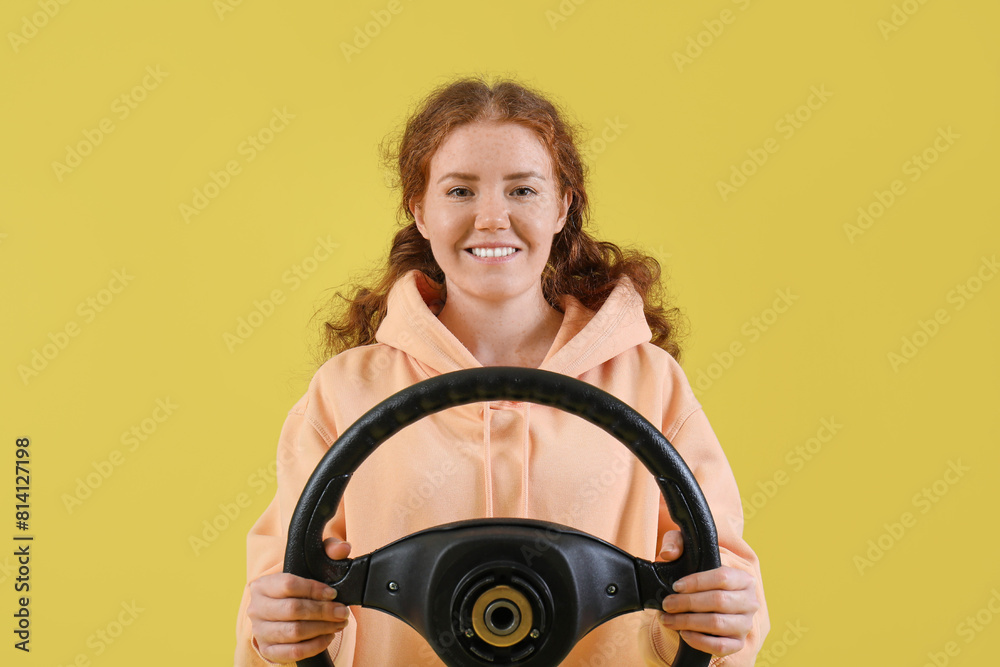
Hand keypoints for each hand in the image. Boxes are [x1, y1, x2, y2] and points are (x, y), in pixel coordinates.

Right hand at [247, 538, 352, 662]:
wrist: (281, 607)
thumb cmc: (299, 586)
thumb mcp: (311, 563)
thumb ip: (327, 550)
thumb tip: (343, 548)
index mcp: (262, 585)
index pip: (288, 585)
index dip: (314, 589)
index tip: (333, 594)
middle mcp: (257, 608)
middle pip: (292, 610)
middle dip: (323, 611)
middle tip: (342, 612)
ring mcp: (260, 631)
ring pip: (294, 632)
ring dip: (322, 629)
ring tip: (339, 624)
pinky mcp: (269, 650)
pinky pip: (293, 652)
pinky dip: (314, 646)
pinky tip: (328, 637)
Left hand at [656, 530, 758, 656]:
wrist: (705, 602)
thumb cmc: (697, 574)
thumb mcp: (687, 551)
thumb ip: (676, 543)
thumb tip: (668, 554)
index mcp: (744, 578)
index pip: (723, 578)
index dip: (696, 582)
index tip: (675, 586)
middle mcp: (750, 601)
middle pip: (719, 601)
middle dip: (687, 603)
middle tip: (667, 604)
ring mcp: (745, 624)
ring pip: (718, 624)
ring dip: (688, 622)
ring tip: (668, 619)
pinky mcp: (737, 642)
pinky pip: (720, 646)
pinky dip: (699, 641)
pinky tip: (683, 633)